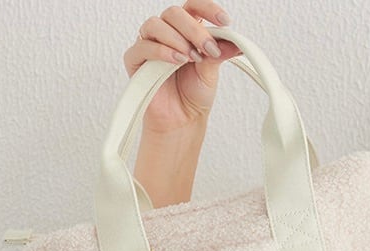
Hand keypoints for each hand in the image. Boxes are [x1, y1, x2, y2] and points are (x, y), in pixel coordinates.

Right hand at [123, 1, 241, 133]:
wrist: (182, 120)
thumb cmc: (194, 95)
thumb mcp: (211, 71)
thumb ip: (218, 53)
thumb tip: (234, 42)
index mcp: (187, 31)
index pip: (193, 7)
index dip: (208, 9)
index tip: (224, 21)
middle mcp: (167, 34)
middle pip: (174, 13)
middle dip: (194, 30)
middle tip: (207, 49)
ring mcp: (149, 44)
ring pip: (156, 25)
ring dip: (177, 40)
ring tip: (191, 58)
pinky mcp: (136, 60)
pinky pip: (143, 47)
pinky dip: (161, 51)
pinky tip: (176, 61)